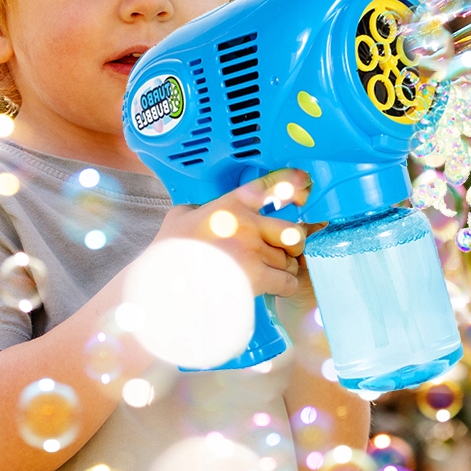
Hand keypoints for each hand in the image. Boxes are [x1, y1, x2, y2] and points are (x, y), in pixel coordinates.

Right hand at [156, 168, 309, 297]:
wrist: (165, 282)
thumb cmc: (169, 251)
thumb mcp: (179, 218)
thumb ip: (195, 209)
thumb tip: (197, 210)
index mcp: (231, 205)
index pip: (270, 186)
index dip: (292, 182)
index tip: (305, 184)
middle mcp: (248, 224)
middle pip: (293, 231)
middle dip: (293, 243)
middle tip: (284, 251)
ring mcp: (253, 250)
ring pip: (289, 259)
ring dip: (285, 268)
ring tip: (272, 273)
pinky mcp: (256, 277)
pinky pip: (287, 281)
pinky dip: (285, 286)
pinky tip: (274, 288)